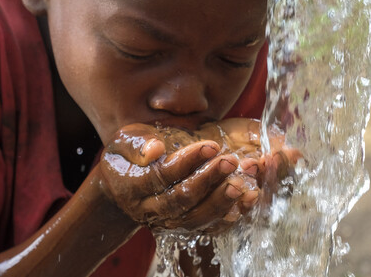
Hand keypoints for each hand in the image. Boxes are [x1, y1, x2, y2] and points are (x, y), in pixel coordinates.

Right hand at [96, 123, 258, 232]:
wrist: (123, 188)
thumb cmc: (125, 158)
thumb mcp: (122, 142)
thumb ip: (136, 144)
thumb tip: (156, 149)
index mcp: (131, 187)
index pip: (161, 176)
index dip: (187, 162)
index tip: (210, 145)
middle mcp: (149, 210)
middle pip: (181, 200)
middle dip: (208, 180)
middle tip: (231, 161)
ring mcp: (167, 222)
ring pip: (196, 218)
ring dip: (222, 201)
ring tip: (242, 182)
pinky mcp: (184, 228)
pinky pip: (209, 228)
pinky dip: (230, 216)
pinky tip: (248, 200)